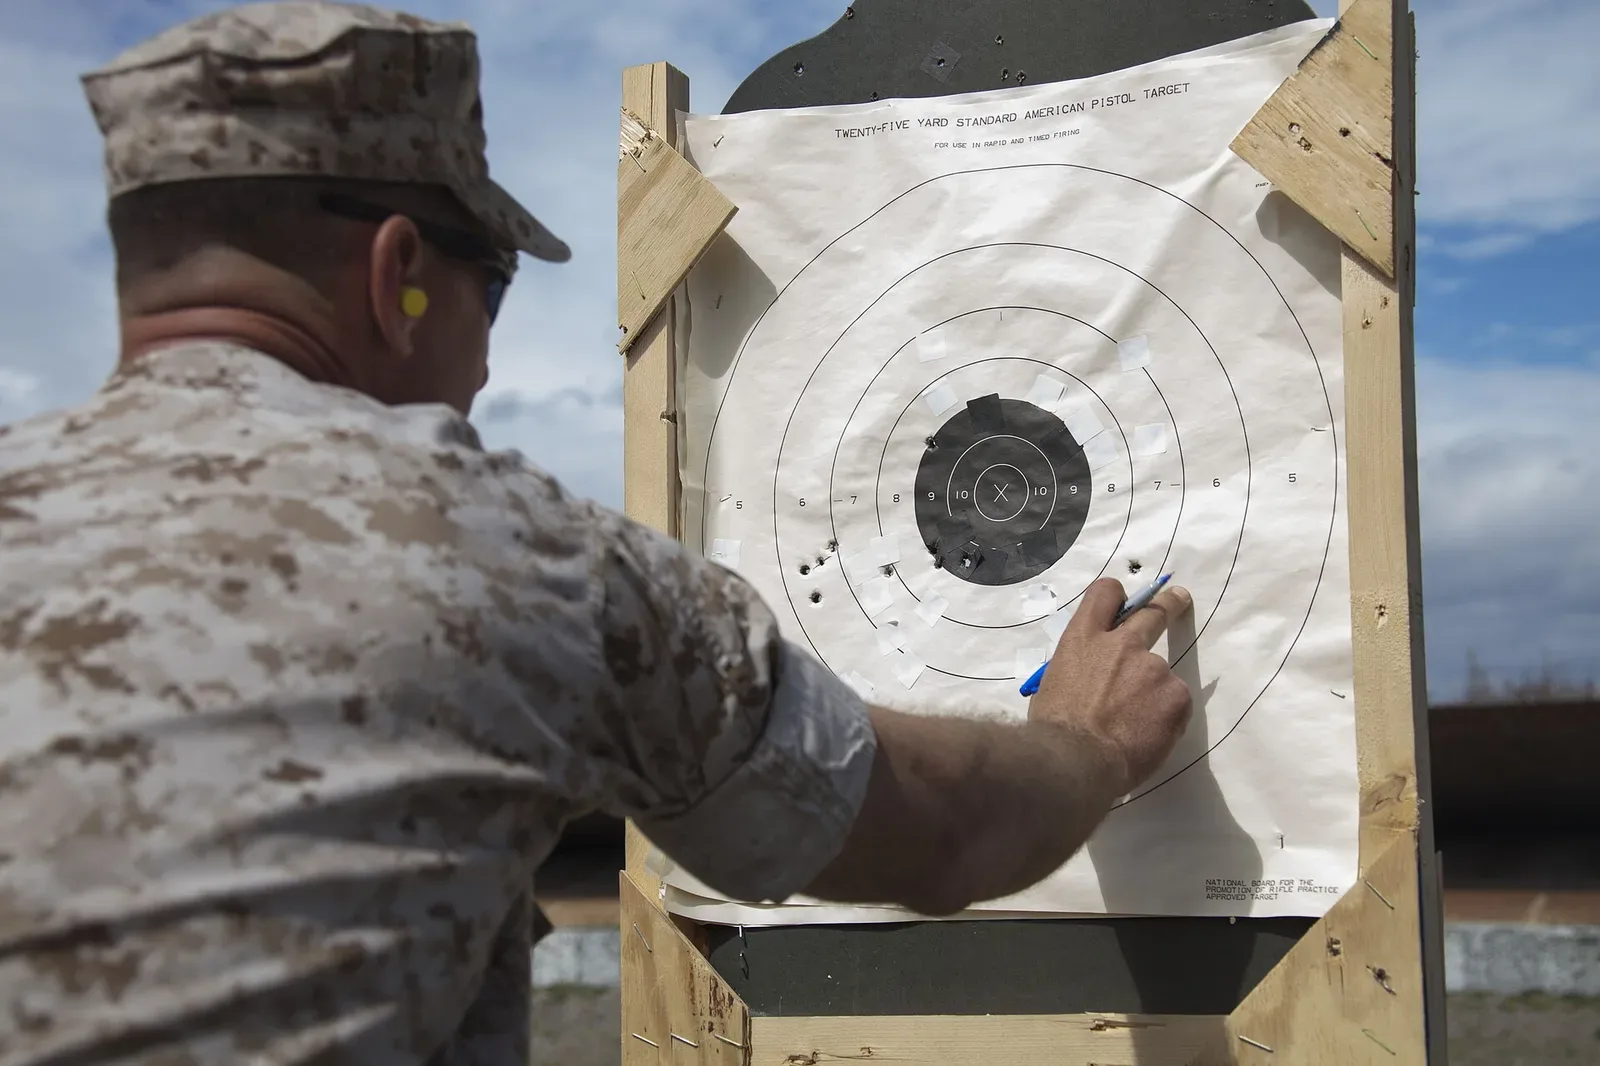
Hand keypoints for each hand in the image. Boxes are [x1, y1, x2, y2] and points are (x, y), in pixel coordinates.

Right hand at [1028, 577, 1194, 793]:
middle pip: (1154, 611)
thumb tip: (1091, 680)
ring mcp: (1154, 667)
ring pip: (1161, 675)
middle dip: (1169, 604)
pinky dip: (1166, 718)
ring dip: (1153, 693)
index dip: (1118, 596)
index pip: (1105, 594)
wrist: (1075, 761)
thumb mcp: (1054, 684)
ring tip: (1135, 727)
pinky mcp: (1177, 694)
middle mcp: (1123, 644)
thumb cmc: (1053, 728)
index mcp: (1084, 639)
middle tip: (1178, 601)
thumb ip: (1080, 670)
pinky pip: (1176, 703)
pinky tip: (1147, 737)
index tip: (1126, 604)